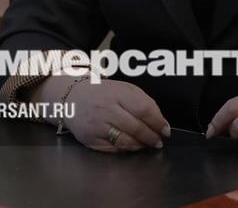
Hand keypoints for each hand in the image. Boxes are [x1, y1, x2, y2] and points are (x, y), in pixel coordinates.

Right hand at [35, 76, 170, 152]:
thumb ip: (144, 102)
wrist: (72, 98)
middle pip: (135, 127)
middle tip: (158, 141)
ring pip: (125, 141)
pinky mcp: (90, 139)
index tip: (165, 129)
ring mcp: (97, 125)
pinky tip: (131, 145)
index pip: (143, 109)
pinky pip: (113, 149)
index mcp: (117, 93)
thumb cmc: (103, 94)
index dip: (158, 122)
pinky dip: (126, 149)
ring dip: (140, 145)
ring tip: (147, 144)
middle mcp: (105, 109)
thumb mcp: (124, 89)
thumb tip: (161, 122)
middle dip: (151, 137)